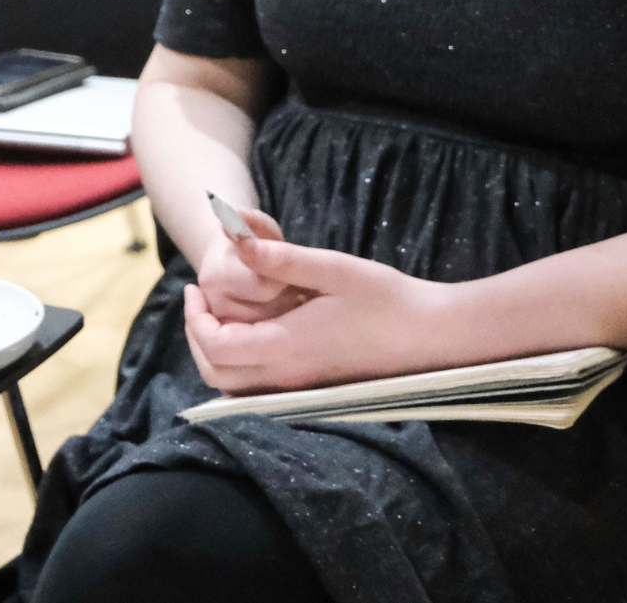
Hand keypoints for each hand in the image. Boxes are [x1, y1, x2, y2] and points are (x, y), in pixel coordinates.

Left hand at [184, 230, 451, 394]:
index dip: (195, 319)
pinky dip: (239, 362)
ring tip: (221, 310)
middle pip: (217, 375)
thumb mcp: (332, 268)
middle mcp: (289, 375)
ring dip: (216, 351)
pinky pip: (257, 386)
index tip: (194, 287)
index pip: (217, 348)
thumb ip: (281, 257)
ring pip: (235, 386)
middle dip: (196, 336)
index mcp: (289, 346)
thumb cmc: (387, 298)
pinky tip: (253, 327)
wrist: (431, 336)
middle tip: (199, 300)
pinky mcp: (312, 386)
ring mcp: (301, 386)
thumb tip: (232, 239)